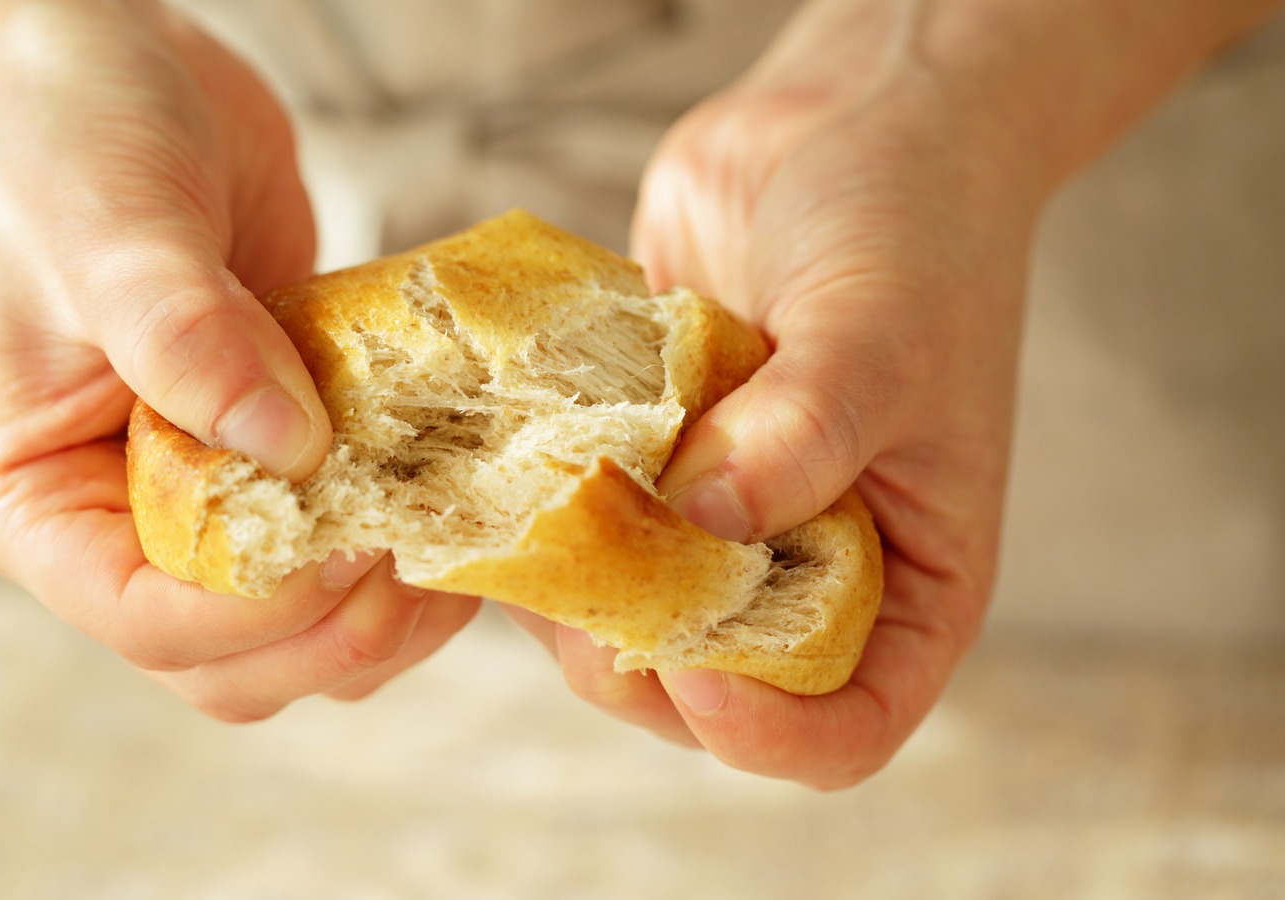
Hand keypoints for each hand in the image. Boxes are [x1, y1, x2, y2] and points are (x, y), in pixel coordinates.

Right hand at [0, 1, 478, 717]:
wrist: (101, 64)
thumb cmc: (55, 139)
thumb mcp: (103, 230)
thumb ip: (186, 339)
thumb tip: (289, 449)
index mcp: (34, 502)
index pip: (145, 618)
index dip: (260, 611)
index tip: (355, 546)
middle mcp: (113, 521)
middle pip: (232, 657)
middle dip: (336, 632)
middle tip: (429, 559)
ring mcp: (201, 493)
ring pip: (301, 622)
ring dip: (388, 605)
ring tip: (460, 527)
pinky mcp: (275, 450)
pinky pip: (347, 537)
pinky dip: (408, 535)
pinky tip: (460, 484)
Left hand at [507, 2, 1039, 787]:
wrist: (849, 123)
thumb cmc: (912, 226)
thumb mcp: (883, 334)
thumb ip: (804, 435)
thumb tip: (701, 521)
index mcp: (911, 577)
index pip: (843, 728)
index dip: (764, 733)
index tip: (693, 666)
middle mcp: (813, 564)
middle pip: (710, 685)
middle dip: (635, 652)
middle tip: (579, 577)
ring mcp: (724, 515)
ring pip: (626, 611)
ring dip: (568, 581)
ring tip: (536, 507)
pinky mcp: (651, 458)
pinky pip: (583, 520)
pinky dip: (538, 509)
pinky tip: (510, 462)